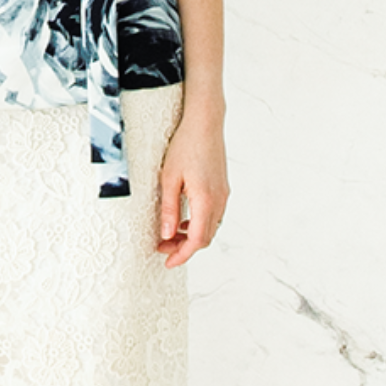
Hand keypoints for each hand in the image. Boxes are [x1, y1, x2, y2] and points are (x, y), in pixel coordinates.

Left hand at [155, 104, 227, 267]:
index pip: (197, 240)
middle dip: (184, 247)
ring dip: (191, 236)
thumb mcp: (169, 178)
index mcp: (206, 201)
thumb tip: (167, 235)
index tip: (167, 262)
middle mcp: (219, 201)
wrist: (205, 123)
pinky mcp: (222, 187)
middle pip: (205, 237)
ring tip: (170, 235)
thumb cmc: (185, 146)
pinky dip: (199, 223)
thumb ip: (170, 209)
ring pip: (210, 227)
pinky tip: (184, 219)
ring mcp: (223, 194)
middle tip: (162, 248)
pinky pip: (213, 215)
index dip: (182, 255)